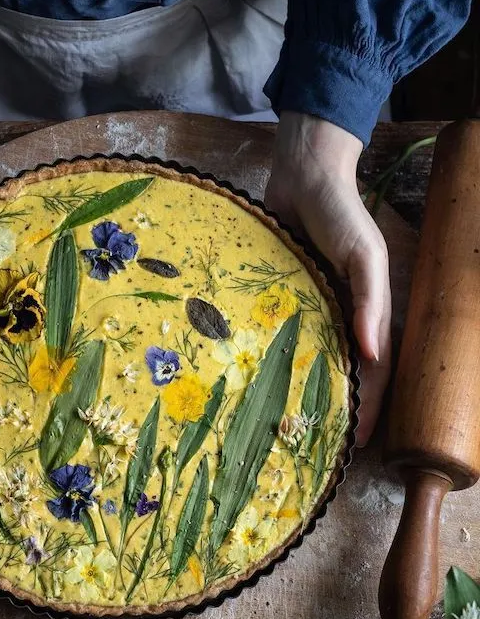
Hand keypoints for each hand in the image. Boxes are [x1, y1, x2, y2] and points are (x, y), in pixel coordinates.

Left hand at [265, 112, 390, 446]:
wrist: (301, 174)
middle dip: (327, 406)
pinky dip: (264, 354)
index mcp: (364, 312)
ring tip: (275, 424)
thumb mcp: (364, 255)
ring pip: (301, 356)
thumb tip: (372, 355)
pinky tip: (245, 377)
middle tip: (310, 444)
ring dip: (293, 387)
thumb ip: (370, 302)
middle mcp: (334, 314)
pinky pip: (270, 330)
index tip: (353, 444)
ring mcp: (303, 305)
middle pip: (334, 370)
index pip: (372, 370)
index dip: (366, 407)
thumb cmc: (341, 213)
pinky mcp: (272, 293)